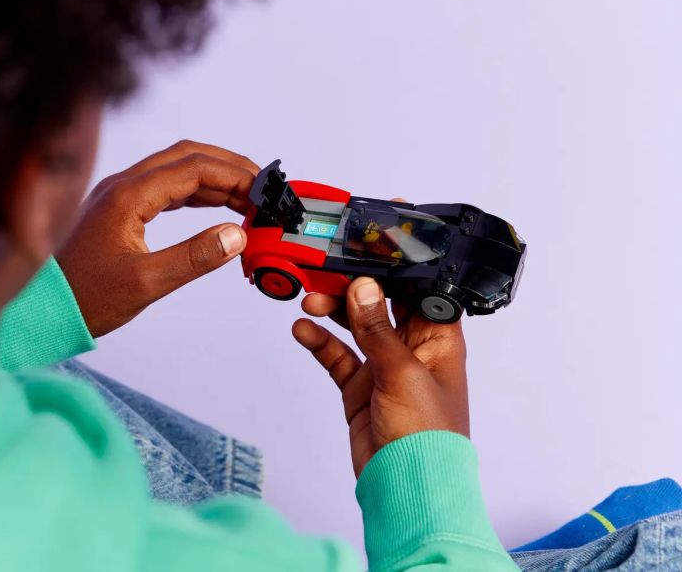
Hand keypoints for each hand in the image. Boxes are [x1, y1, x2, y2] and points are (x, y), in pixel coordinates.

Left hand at [57, 141, 258, 337]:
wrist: (43, 310)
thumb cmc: (86, 298)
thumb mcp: (146, 283)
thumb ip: (194, 257)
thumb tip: (237, 235)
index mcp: (128, 195)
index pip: (194, 168)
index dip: (235, 175)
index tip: (265, 191)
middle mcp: (122, 185)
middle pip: (186, 156)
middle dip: (228, 167)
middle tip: (263, 187)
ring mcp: (118, 194)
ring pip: (175, 169)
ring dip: (213, 178)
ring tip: (247, 198)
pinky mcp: (117, 209)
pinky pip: (163, 187)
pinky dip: (194, 192)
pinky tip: (214, 206)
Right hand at [292, 277, 469, 476]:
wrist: (408, 489)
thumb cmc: (428, 438)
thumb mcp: (402, 373)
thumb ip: (378, 329)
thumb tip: (363, 287)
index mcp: (437, 340)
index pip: (417, 292)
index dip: (394, 271)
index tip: (364, 252)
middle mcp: (411, 349)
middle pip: (380, 305)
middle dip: (354, 287)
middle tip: (325, 273)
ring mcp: (384, 368)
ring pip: (355, 327)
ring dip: (333, 311)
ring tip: (310, 301)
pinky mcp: (360, 388)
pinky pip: (337, 356)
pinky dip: (320, 342)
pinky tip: (304, 330)